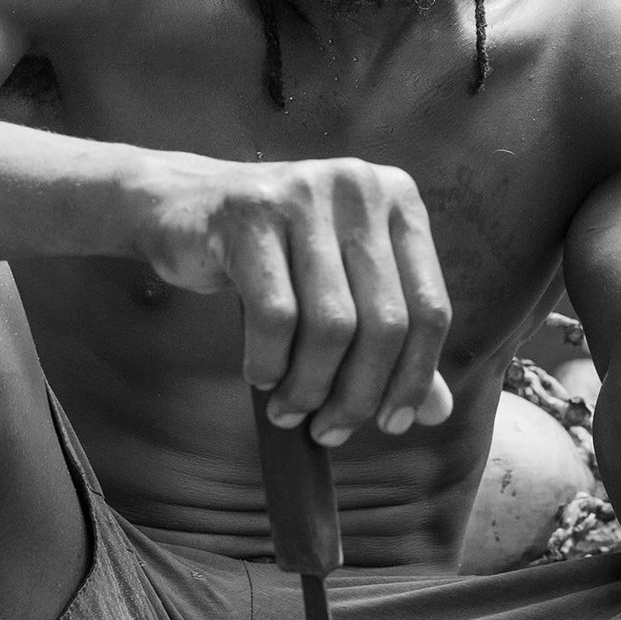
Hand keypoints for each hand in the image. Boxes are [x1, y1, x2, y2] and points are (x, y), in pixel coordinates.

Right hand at [135, 156, 454, 444]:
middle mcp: (360, 189)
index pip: (430, 307)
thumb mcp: (343, 285)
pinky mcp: (249, 215)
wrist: (184, 207)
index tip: (392, 425)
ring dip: (310, 386)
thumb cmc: (276, 255)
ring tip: (290, 411)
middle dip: (357, 395)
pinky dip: (269, 361)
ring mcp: (303, 195)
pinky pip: (275, 315)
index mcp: (400, 201)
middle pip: (384, 323)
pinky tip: (261, 376)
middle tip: (330, 430)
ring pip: (331, 325)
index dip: (416, 377)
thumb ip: (393, 341)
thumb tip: (436, 411)